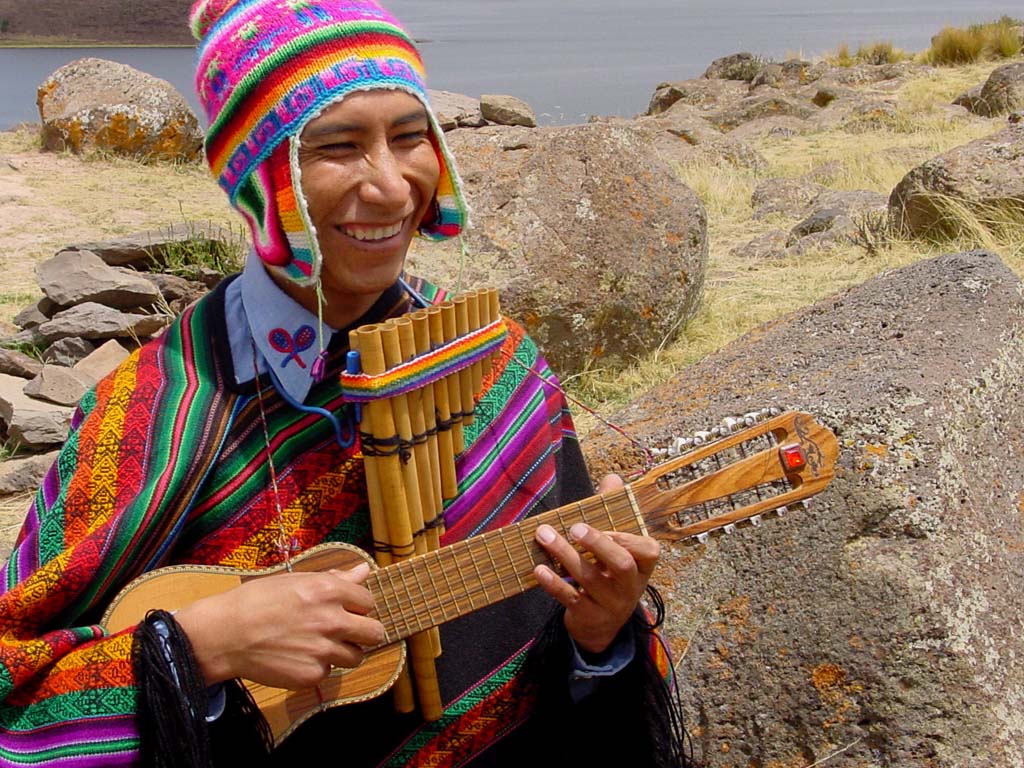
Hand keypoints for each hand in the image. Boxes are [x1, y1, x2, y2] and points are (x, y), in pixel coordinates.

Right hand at [176, 563, 384, 688]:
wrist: (225, 635)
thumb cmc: (257, 601)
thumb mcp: (296, 580)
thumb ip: (336, 578)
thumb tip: (365, 571)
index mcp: (329, 591)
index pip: (368, 601)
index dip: (357, 606)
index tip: (346, 609)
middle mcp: (331, 620)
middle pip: (375, 632)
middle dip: (364, 632)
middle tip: (347, 633)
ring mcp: (323, 650)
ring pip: (356, 657)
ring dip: (344, 652)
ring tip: (319, 645)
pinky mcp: (311, 675)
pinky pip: (329, 672)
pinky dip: (318, 667)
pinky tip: (297, 657)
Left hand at [532, 474, 659, 654]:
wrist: (602, 625)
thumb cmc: (608, 573)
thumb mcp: (616, 547)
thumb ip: (613, 512)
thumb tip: (612, 478)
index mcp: (642, 566)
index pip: (647, 551)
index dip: (627, 538)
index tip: (606, 525)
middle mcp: (630, 587)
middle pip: (621, 565)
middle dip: (597, 544)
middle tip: (574, 527)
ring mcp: (611, 604)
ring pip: (590, 579)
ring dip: (565, 555)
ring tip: (544, 535)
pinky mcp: (589, 617)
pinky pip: (572, 599)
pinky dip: (554, 583)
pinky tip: (539, 568)